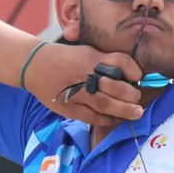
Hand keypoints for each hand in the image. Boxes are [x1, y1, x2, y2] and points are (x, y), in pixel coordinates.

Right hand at [25, 43, 143, 129]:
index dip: (133, 70)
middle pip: (114, 86)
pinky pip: (92, 117)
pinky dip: (106, 120)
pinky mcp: (68, 107)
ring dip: (124, 110)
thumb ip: (106, 62)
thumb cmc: (66, 58)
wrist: (35, 65)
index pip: (119, 61)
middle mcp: (85, 74)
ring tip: (136, 113)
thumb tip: (130, 76)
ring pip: (105, 104)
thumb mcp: (87, 52)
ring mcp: (76, 92)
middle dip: (131, 95)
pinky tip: (115, 119)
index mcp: (91, 58)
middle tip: (138, 99)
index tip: (138, 76)